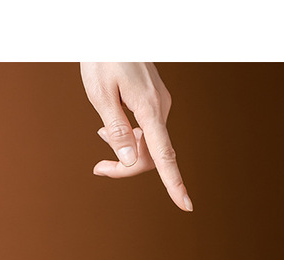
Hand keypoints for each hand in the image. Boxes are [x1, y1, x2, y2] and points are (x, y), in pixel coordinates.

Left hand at [80, 62, 192, 211]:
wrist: (112, 30)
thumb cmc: (103, 57)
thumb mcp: (100, 94)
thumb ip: (117, 129)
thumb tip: (130, 161)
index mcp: (149, 108)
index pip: (164, 155)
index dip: (174, 183)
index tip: (186, 205)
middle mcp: (160, 109)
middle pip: (152, 156)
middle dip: (126, 167)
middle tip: (98, 168)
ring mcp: (159, 106)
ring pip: (148, 144)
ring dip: (124, 150)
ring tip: (101, 133)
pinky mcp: (154, 103)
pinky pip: (146, 131)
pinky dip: (128, 137)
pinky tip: (109, 127)